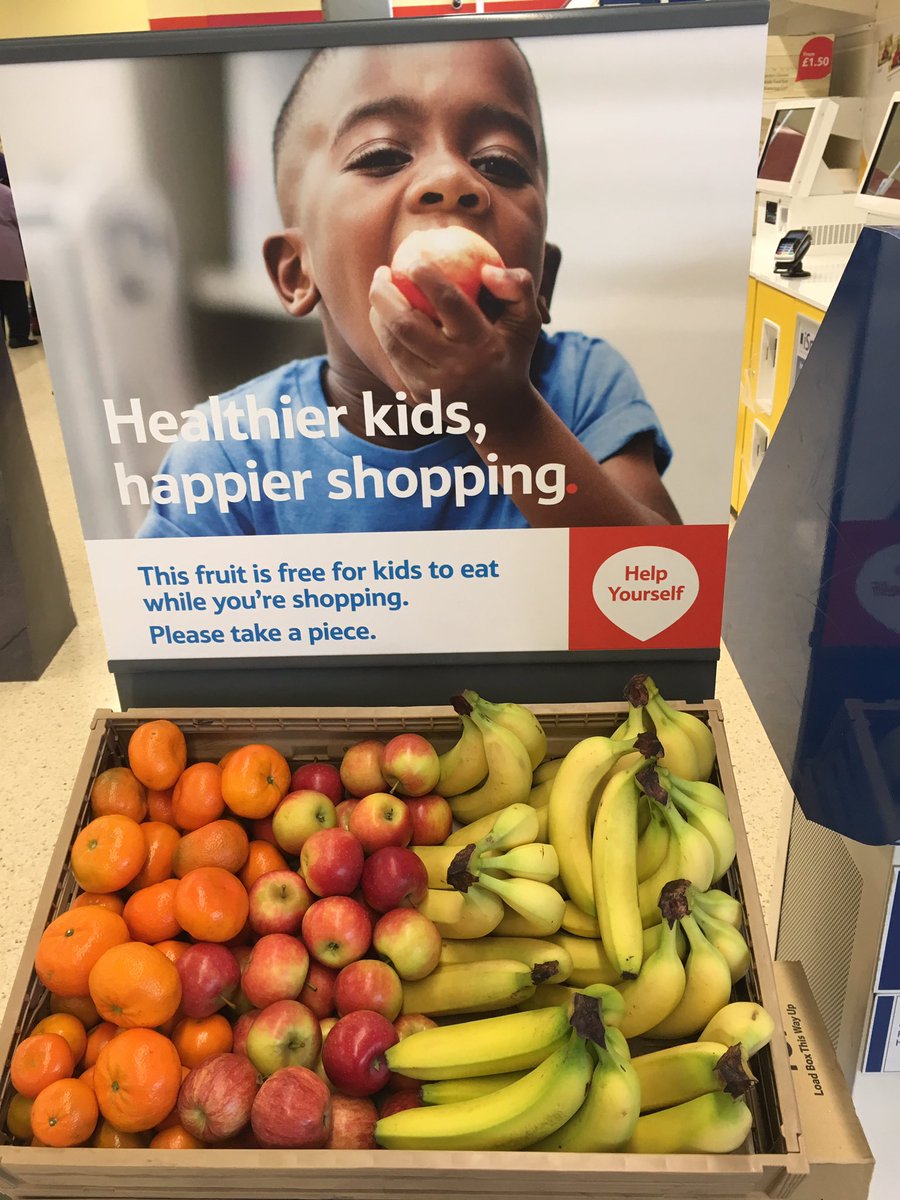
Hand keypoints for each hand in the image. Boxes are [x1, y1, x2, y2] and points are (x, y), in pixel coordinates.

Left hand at [368, 260, 542, 432]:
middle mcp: (456, 369)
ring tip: (380, 288)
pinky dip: (383, 333)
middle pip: (406, 324)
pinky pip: (393, 359)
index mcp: (483, 345)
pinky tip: (382, 314)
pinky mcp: (418, 397)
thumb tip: (485, 269)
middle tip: (383, 271)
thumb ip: (518, 286)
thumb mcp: (528, 320)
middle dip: (386, 293)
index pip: (448, 301)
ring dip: (379, 312)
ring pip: (393, 343)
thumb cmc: (511, 353)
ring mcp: (434, 387)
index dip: (425, 274)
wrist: (500, 413)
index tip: (413, 255)